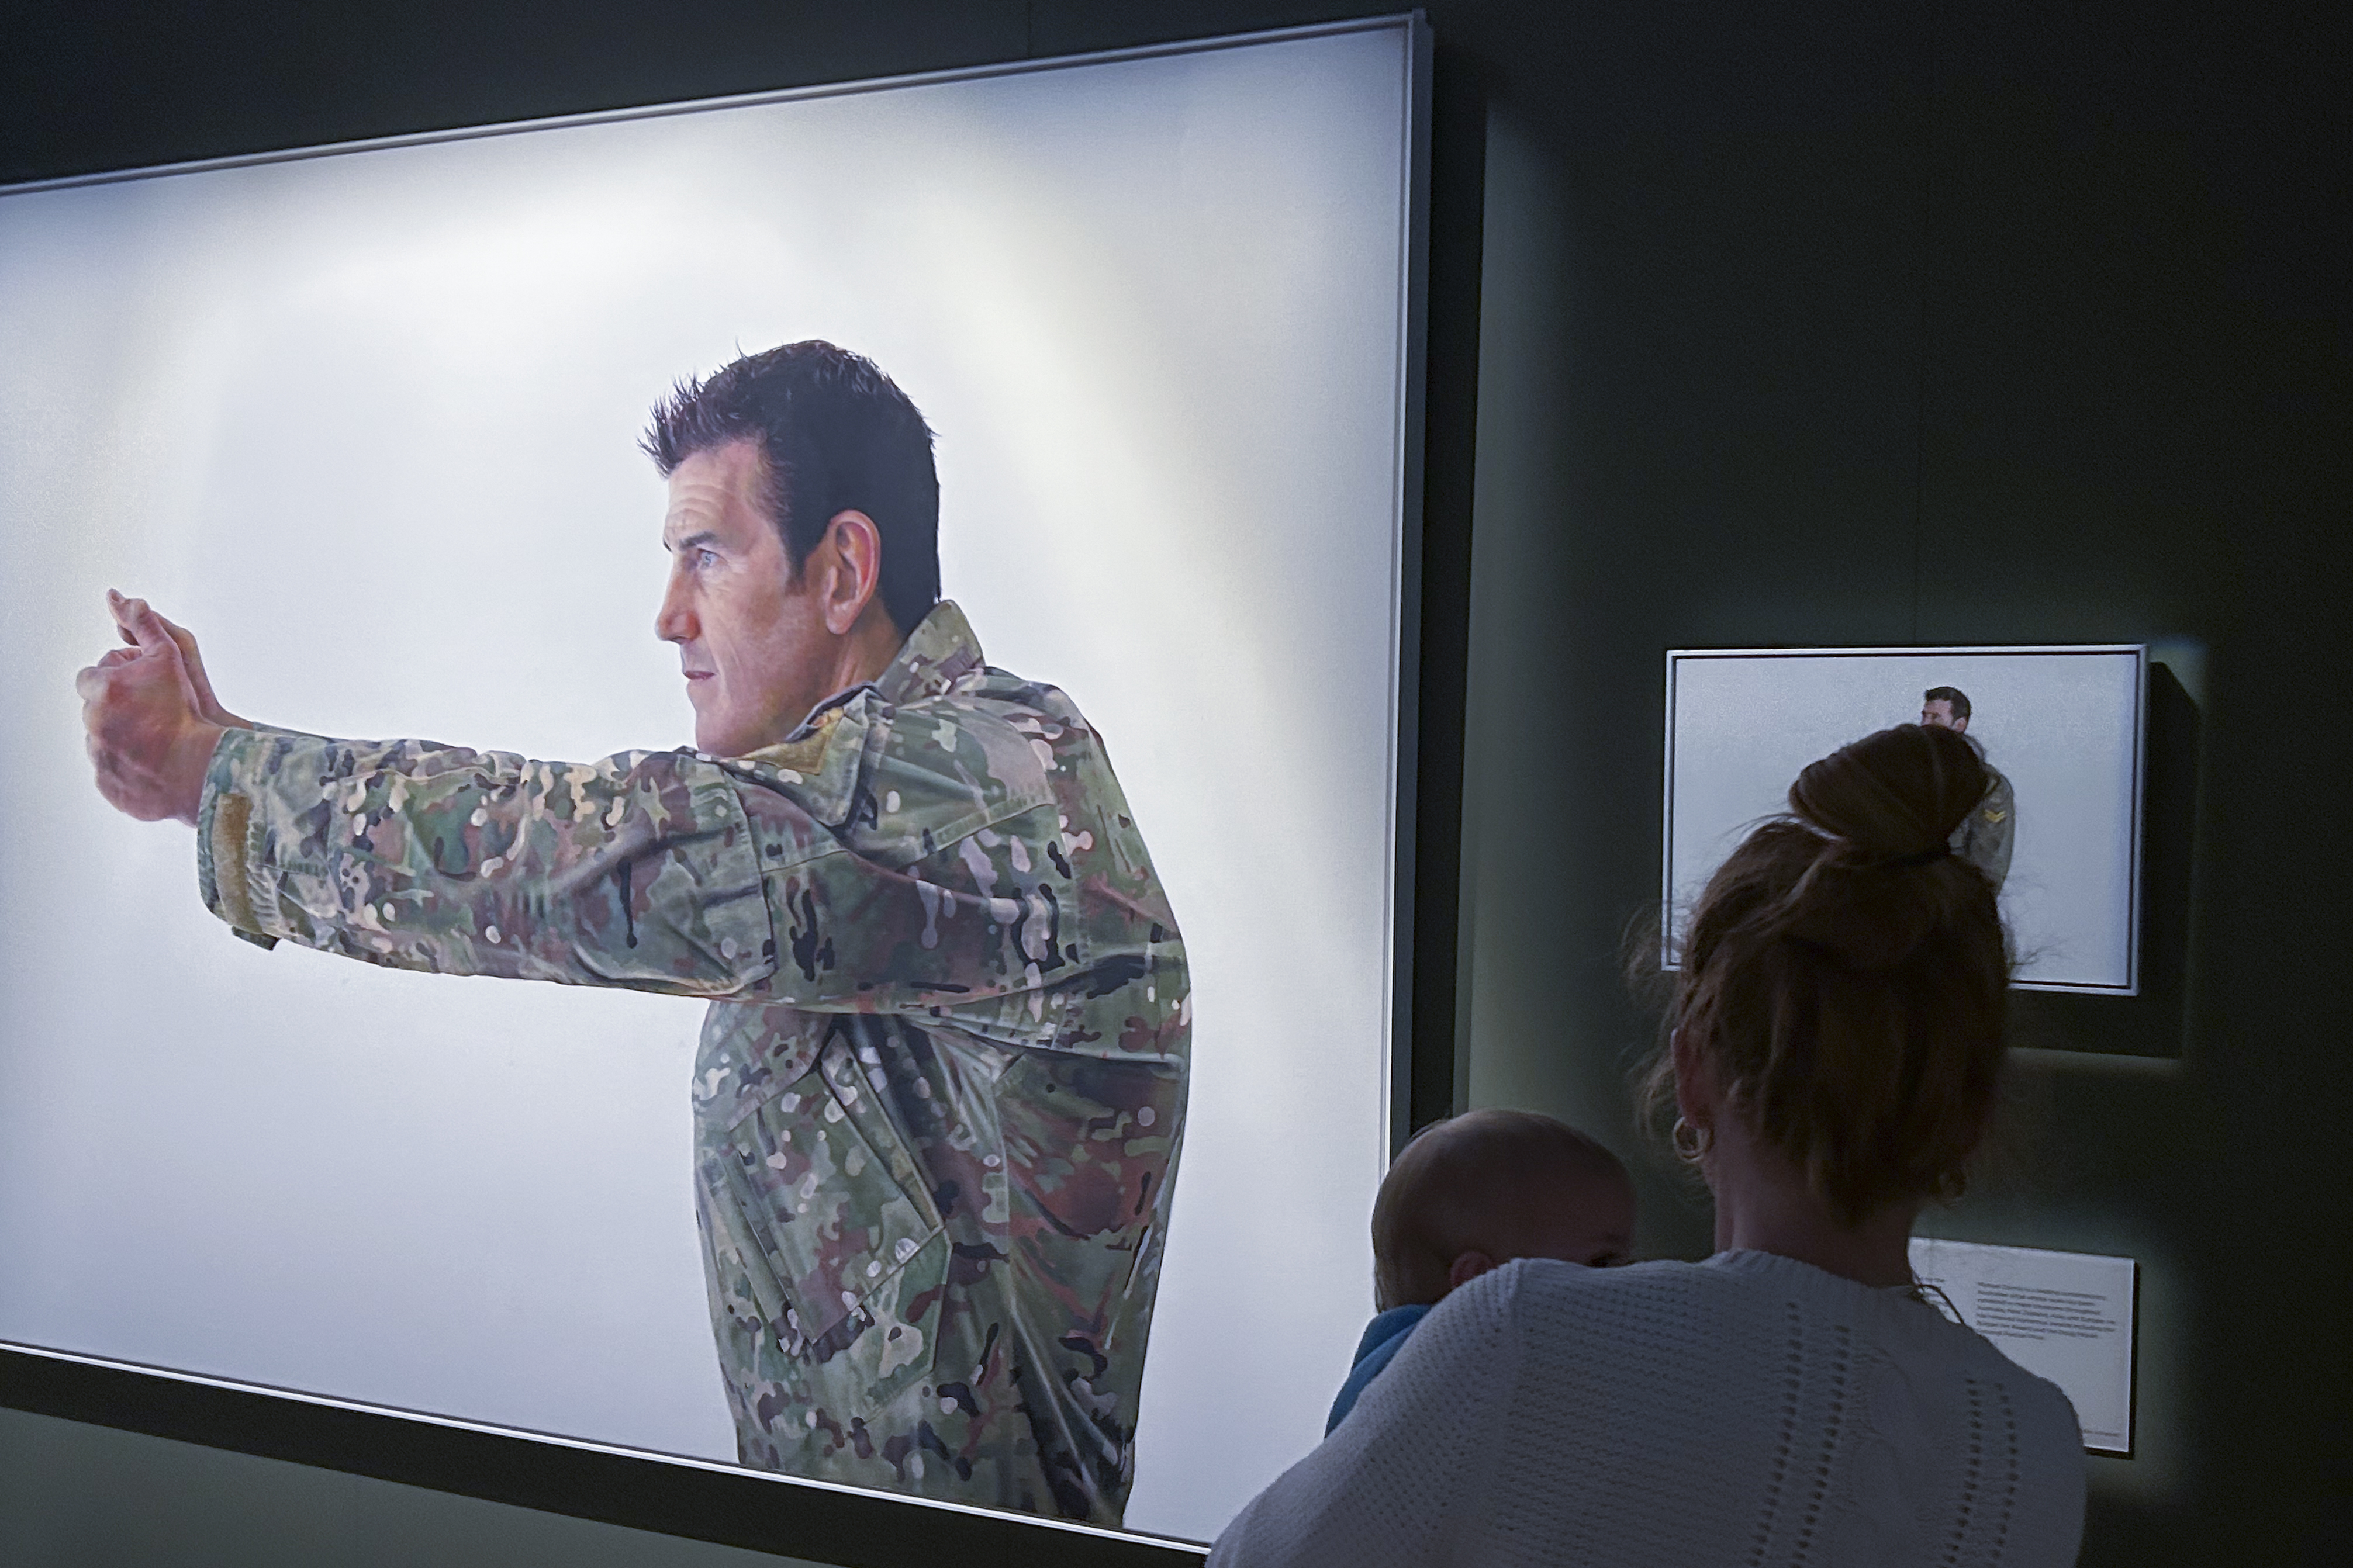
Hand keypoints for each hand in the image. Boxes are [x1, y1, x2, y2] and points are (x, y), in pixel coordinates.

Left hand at [77, 592, 229, 824]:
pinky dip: (129, 766)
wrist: (202, 769)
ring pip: (104, 739)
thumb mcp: (171, 656)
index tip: (150, 686)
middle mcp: (91, 723)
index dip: (124, 677)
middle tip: (158, 711)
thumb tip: (117, 596)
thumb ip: (144, 625)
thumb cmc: (189, 710)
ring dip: (124, 736)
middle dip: (122, 706)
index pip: (95, 674)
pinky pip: (111, 771)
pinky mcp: (108, 785)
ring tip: (160, 738)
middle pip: (98, 707)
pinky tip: (156, 763)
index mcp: (100, 690)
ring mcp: (98, 757)